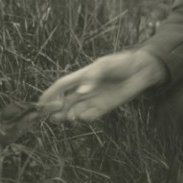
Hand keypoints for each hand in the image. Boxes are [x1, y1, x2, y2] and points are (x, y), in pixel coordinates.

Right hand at [38, 49, 167, 122]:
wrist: (142, 70)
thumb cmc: (122, 63)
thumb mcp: (106, 65)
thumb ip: (93, 77)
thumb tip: (81, 92)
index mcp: (82, 76)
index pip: (62, 86)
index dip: (50, 93)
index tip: (40, 102)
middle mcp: (86, 89)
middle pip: (66, 100)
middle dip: (56, 108)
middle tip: (49, 117)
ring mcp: (95, 98)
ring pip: (76, 109)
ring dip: (68, 115)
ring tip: (63, 119)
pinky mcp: (105, 107)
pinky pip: (91, 115)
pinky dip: (85, 118)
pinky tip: (82, 118)